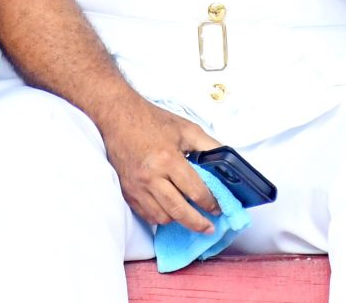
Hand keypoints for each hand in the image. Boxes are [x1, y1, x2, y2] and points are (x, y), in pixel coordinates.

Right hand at [97, 100, 220, 233]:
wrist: (118, 117)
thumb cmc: (153, 121)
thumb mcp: (186, 128)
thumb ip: (210, 146)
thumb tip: (227, 164)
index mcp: (168, 159)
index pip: (195, 191)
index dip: (211, 203)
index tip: (218, 208)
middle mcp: (151, 177)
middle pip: (179, 211)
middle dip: (198, 223)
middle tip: (209, 228)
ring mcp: (137, 187)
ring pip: (162, 217)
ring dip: (178, 219)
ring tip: (189, 216)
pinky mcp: (127, 192)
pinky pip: (146, 215)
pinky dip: (160, 216)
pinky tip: (170, 210)